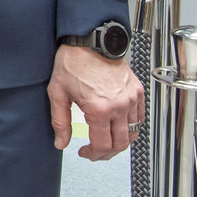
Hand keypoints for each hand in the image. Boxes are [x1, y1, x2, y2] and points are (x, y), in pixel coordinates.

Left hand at [48, 43, 144, 160]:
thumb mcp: (57, 93)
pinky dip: (131, 126)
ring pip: (133, 133)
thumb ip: (60, 121)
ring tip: (106, 139)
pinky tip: (118, 125)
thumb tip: (61, 142)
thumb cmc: (73, 62)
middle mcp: (119, 106)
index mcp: (99, 108)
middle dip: (107, 153)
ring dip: (120, 141)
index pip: (102, 145)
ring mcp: (131, 99)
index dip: (93, 154)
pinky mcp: (138, 92)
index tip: (85, 153)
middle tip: (95, 151)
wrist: (89, 41)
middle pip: (120, 144)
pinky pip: (140, 118)